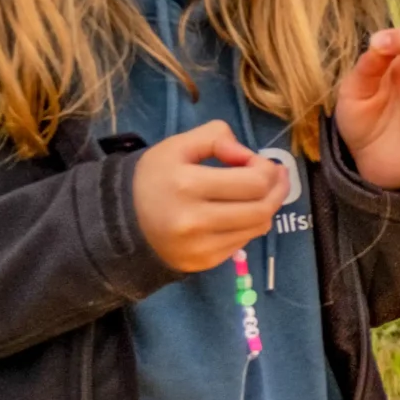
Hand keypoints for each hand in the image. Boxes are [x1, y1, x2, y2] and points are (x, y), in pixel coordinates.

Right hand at [132, 121, 291, 272]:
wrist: (122, 220)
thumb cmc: (154, 178)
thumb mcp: (177, 146)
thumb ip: (215, 137)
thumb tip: (246, 154)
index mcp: (187, 185)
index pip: (254, 182)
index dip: (266, 169)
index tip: (257, 161)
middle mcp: (194, 221)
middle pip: (262, 208)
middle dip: (276, 189)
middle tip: (277, 176)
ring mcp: (200, 247)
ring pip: (258, 227)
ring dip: (267, 207)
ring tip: (262, 192)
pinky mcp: (203, 262)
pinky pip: (243, 242)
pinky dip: (249, 225)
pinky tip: (240, 212)